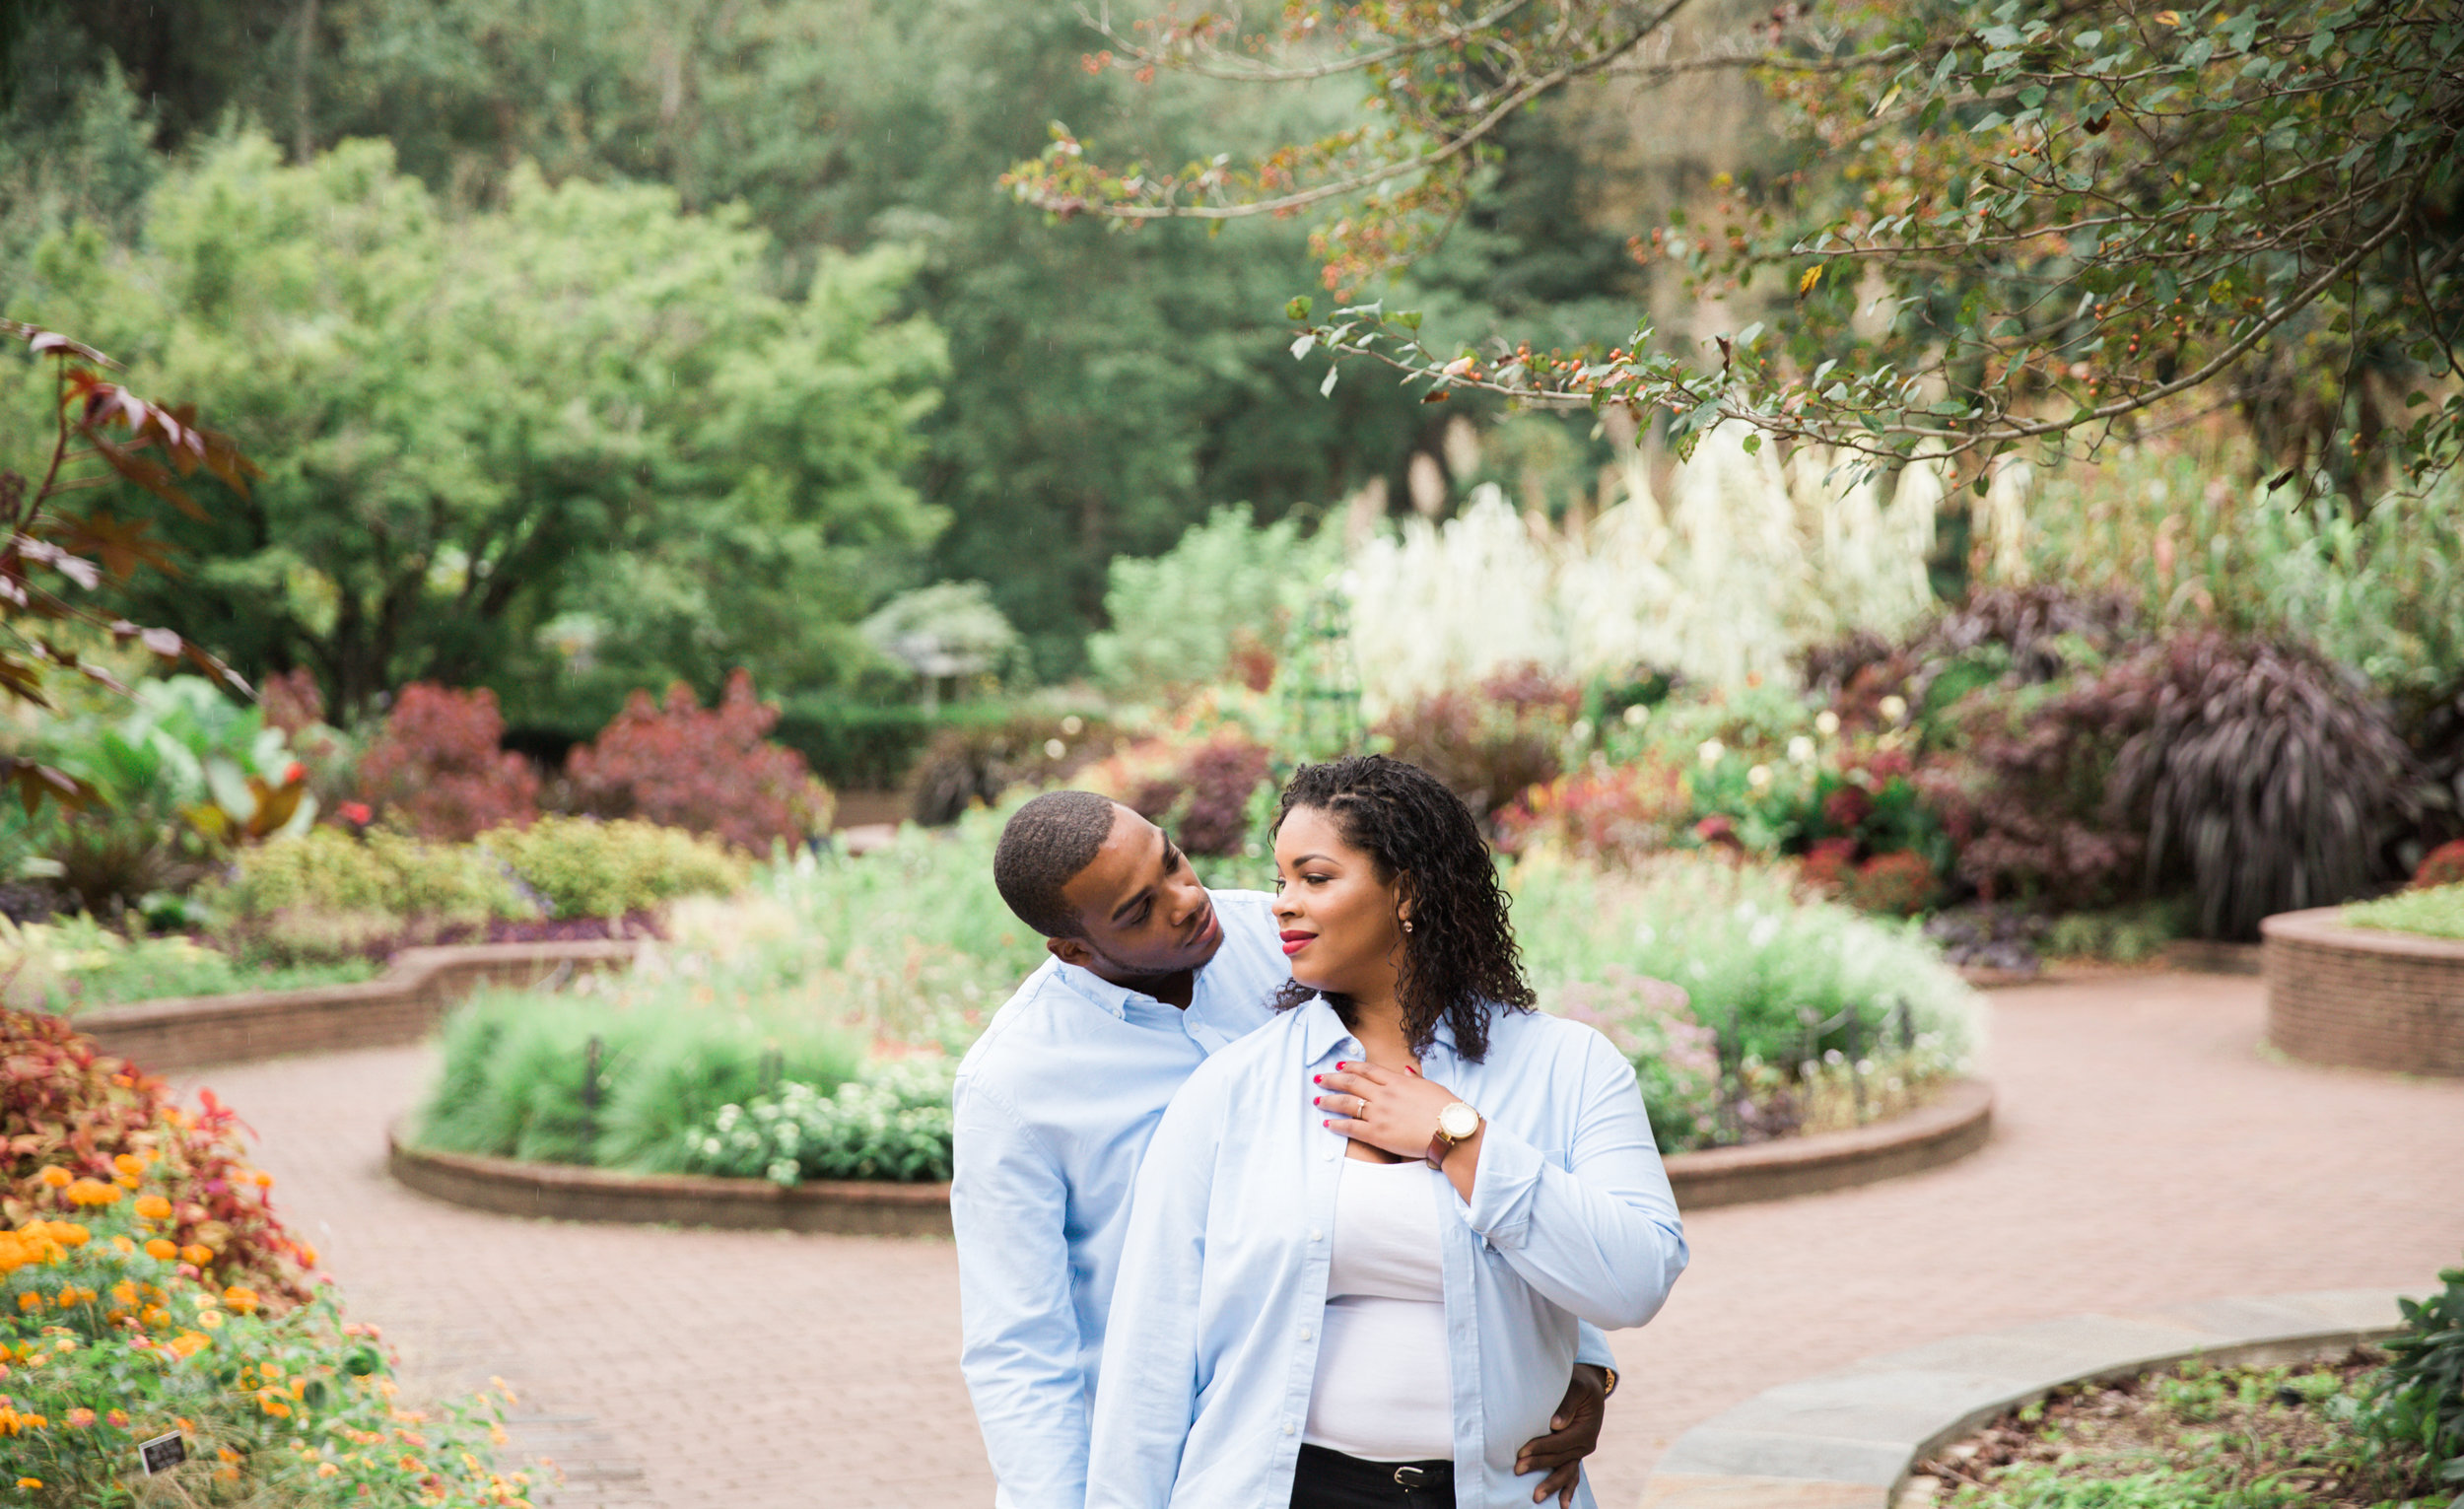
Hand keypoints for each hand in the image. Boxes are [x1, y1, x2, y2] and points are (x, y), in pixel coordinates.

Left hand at [1312, 1060, 1456, 1163]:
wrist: (1451, 1131)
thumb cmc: (1446, 1109)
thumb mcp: (1431, 1087)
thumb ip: (1414, 1079)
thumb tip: (1405, 1070)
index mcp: (1397, 1081)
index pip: (1367, 1070)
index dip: (1351, 1066)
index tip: (1339, 1066)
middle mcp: (1384, 1095)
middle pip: (1351, 1082)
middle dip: (1332, 1079)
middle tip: (1319, 1078)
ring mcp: (1379, 1114)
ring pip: (1346, 1103)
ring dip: (1329, 1100)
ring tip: (1317, 1100)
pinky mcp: (1377, 1134)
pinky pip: (1351, 1127)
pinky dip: (1337, 1124)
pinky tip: (1328, 1123)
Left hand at [1514, 1364, 1606, 1506]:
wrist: (1590, 1386)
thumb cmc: (1580, 1384)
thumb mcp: (1577, 1386)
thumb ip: (1567, 1404)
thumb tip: (1556, 1424)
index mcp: (1585, 1431)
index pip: (1559, 1443)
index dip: (1540, 1448)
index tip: (1521, 1452)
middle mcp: (1585, 1445)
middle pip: (1559, 1459)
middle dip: (1538, 1465)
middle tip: (1517, 1470)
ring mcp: (1581, 1452)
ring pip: (1565, 1472)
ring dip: (1550, 1484)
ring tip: (1535, 1497)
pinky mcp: (1575, 1454)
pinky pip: (1572, 1474)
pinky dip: (1568, 1489)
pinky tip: (1563, 1505)